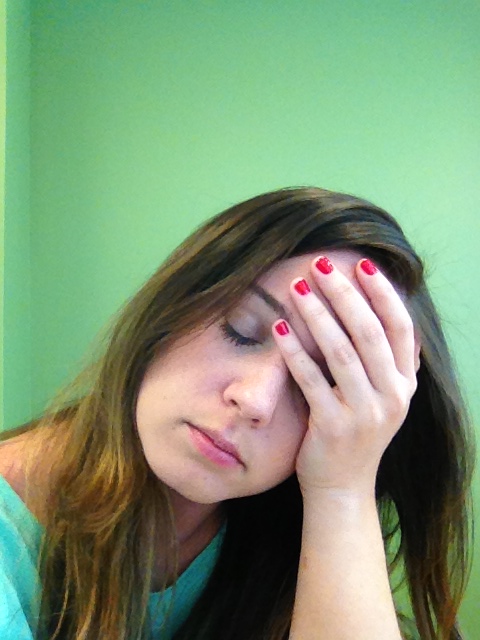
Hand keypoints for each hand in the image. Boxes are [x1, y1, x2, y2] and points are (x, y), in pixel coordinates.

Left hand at [272, 256, 418, 498]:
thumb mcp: (384, 397)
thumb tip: (378, 307)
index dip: (382, 293)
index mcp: (405, 383)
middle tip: (320, 265)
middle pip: (369, 332)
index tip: (361, 264)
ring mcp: (365, 413)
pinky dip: (295, 351)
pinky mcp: (333, 427)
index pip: (400, 327)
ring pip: (342, 352)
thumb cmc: (356, 433)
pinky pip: (311, 380)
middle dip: (344, 293)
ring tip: (297, 287)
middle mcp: (392, 396)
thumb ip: (386, 360)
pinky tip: (279, 327)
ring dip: (318, 315)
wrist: (343, 487)